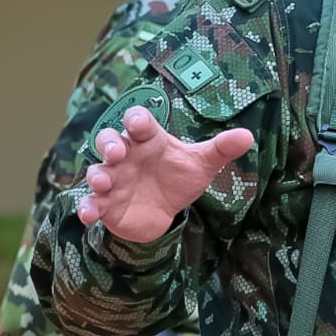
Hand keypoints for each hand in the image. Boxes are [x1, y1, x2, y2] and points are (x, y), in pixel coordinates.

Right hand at [77, 105, 254, 242]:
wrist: (165, 209)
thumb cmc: (179, 177)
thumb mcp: (201, 164)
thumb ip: (221, 149)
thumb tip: (248, 136)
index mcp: (148, 140)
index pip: (137, 121)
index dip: (136, 120)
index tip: (139, 124)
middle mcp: (126, 155)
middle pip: (108, 140)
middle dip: (109, 144)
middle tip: (117, 153)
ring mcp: (113, 179)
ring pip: (97, 171)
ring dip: (97, 175)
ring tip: (103, 182)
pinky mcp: (106, 203)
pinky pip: (91, 203)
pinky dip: (87, 207)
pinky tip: (89, 215)